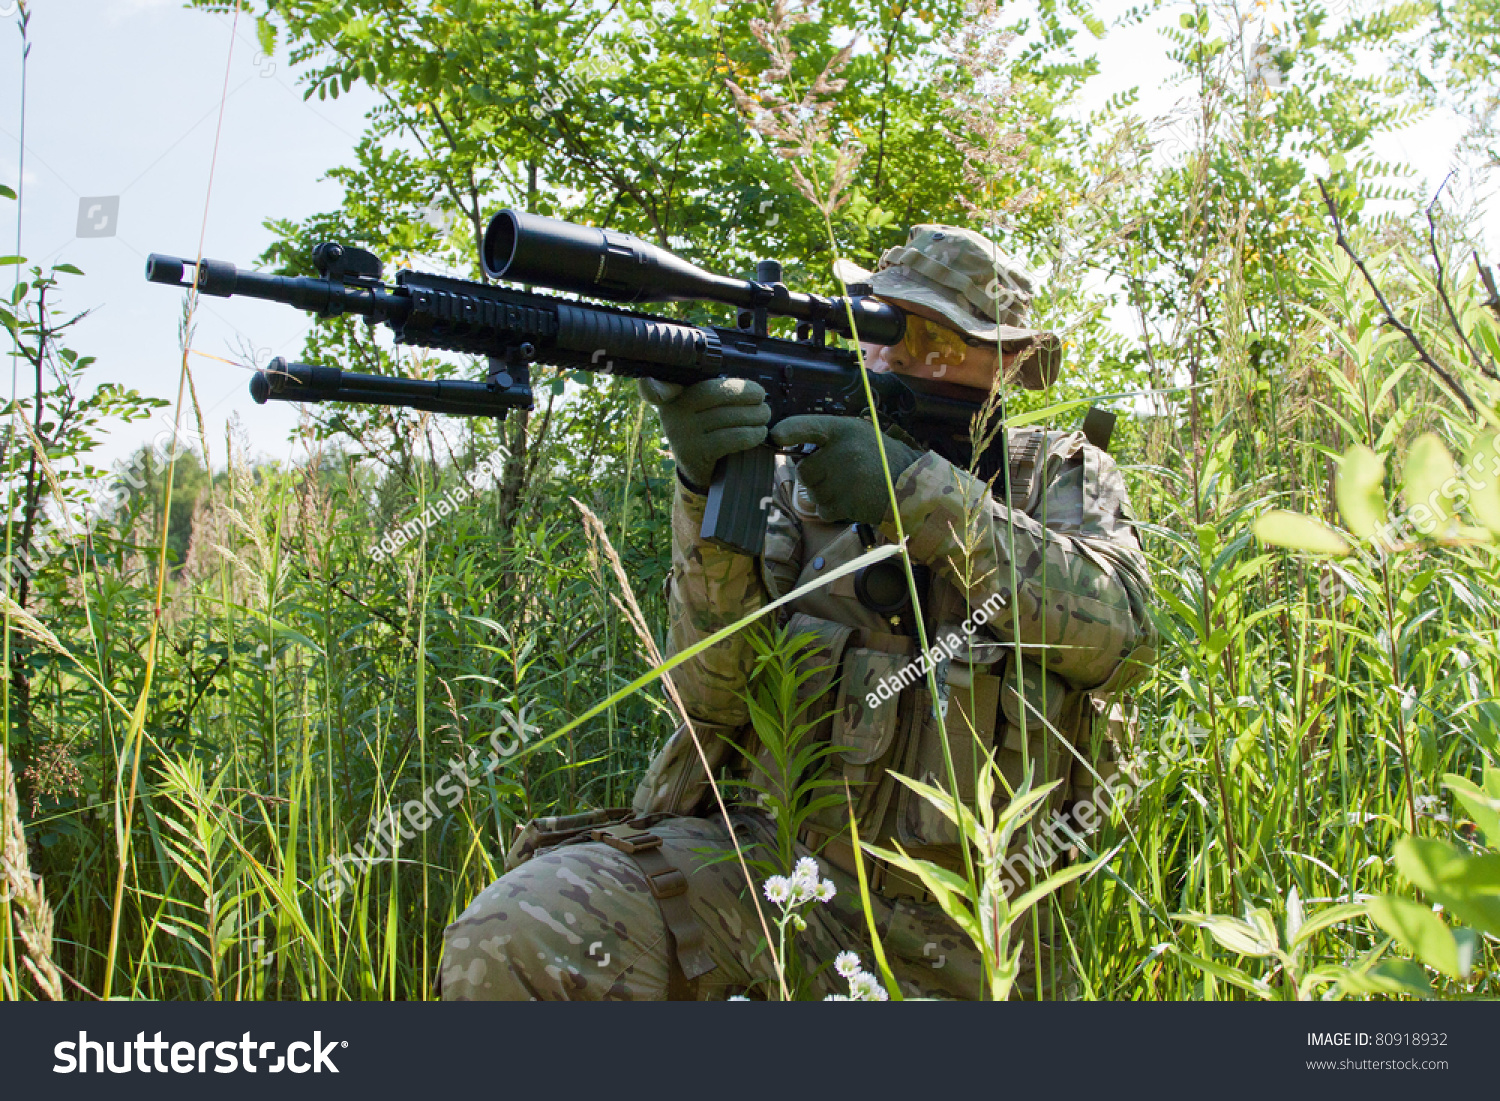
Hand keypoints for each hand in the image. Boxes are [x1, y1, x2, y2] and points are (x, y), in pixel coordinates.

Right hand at [639, 377, 770, 489]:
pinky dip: (750, 434)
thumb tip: (747, 381)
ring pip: (725, 417)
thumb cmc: (707, 428)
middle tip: (762, 397)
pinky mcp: (695, 455)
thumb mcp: (700, 407)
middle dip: (742, 392)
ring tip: (764, 414)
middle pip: (711, 393)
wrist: (700, 470)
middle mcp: (671, 413)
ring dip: (753, 415)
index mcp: (672, 394)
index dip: (654, 384)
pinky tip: (759, 433)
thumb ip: (710, 389)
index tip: (649, 381)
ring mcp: (681, 435)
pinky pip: (729, 439)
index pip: (659, 384)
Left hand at [770, 415, 921, 525]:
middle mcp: (841, 452)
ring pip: (812, 493)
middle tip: (838, 474)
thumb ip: (828, 438)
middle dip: (814, 476)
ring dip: (825, 494)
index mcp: (844, 430)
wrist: (912, 485)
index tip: (775, 436)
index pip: (807, 426)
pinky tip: (851, 500)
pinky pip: (822, 510)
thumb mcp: (859, 435)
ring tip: (850, 487)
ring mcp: (843, 479)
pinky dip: (832, 510)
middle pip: (804, 470)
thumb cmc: (882, 459)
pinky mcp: (846, 503)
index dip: (788, 431)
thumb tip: (787, 445)